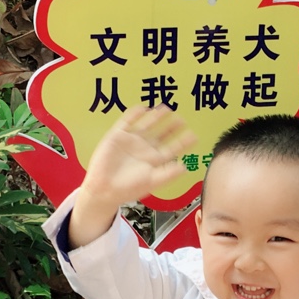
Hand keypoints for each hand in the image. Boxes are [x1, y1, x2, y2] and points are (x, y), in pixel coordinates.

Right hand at [69, 108, 196, 244]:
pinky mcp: (118, 135)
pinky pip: (127, 121)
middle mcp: (145, 148)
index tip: (194, 136)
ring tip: (167, 109)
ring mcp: (132, 141)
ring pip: (147, 124)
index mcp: (154, 160)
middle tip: (182, 119)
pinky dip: (134, 114)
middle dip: (172, 127)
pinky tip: (143, 109)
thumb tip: (185, 167)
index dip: (183, 142)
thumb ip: (169, 174)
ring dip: (157, 117)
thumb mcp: (152, 181)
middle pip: (162, 134)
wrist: (104, 189)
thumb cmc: (129, 188)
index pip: (172, 148)